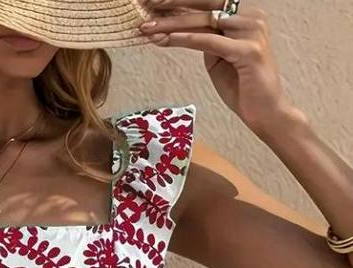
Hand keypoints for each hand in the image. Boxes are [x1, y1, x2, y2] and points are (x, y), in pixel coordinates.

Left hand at [139, 1, 303, 135]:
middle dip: (173, 5)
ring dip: (172, 25)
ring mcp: (252, 31)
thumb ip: (205, 39)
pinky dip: (186, 39)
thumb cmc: (241, 87)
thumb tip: (178, 29)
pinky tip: (166, 40)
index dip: (181, 2)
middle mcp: (251, 17)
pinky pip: (210, 41)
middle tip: (146, 6)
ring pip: (204, 21)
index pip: (208, 2)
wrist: (265, 113)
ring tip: (148, 29)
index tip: (154, 3)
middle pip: (205, 4)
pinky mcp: (248, 50)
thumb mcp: (218, 57)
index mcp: (244, 15)